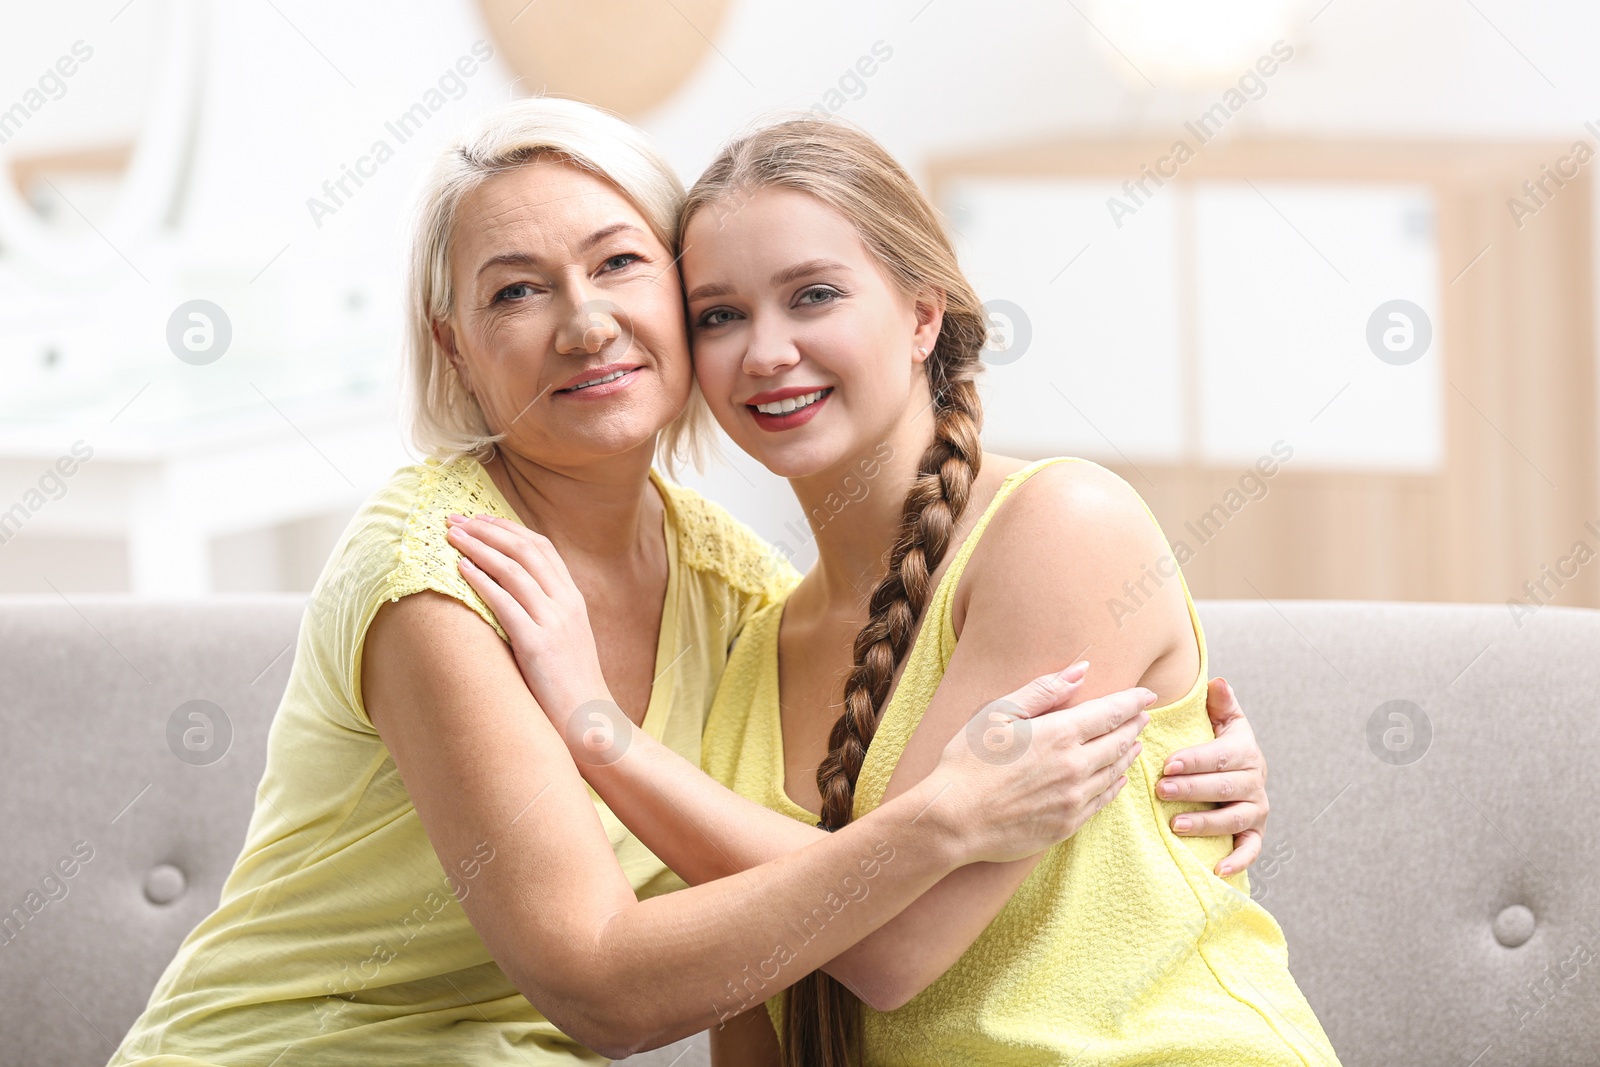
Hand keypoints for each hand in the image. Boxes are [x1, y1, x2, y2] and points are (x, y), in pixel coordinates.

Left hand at [446, 514, 610, 720]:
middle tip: (454, 519)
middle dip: (486, 530)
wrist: (589, 721)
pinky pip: (506, 603)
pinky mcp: (538, 645)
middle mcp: (566, 603)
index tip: (478, 519)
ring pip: (513, 569)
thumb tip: (509, 594)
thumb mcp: (564, 638)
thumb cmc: (569, 684)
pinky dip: (482, 581)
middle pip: (525, 550)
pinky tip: (460, 569)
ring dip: (478, 547)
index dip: (507, 528)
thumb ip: (544, 612)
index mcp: (573, 598)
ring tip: (451, 536)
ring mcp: (554, 622)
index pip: (541, 547)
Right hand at [927, 665, 1153, 865]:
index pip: (1110, 713)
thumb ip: (1043, 691)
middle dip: (1134, 726)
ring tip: (1134, 743)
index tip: (1147, 695)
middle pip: (1119, 742)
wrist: (953, 820)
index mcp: (1059, 734)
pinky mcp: (1067, 824)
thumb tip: (1081, 671)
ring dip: (1128, 754)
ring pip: (1114, 772)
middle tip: (1143, 716)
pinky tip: (1116, 778)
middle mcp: (1075, 767)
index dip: (1132, 702)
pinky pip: (1102, 801)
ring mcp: (1074, 799)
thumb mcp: (999, 713)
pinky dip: (1115, 785)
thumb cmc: (969, 761)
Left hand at [1156, 677, 1268, 876]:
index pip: (1220, 756)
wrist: (1239, 772)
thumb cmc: (1220, 745)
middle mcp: (1255, 781)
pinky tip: (1217, 870)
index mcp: (1244, 751)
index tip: (1167, 763)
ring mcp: (1256, 809)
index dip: (1194, 760)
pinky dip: (1237, 861)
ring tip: (1175, 824)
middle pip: (1224, 787)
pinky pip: (1250, 849)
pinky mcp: (1254, 834)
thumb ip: (1219, 704)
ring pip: (1233, 818)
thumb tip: (1217, 682)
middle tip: (1161, 790)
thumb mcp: (1224, 721)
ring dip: (1205, 822)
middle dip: (1192, 789)